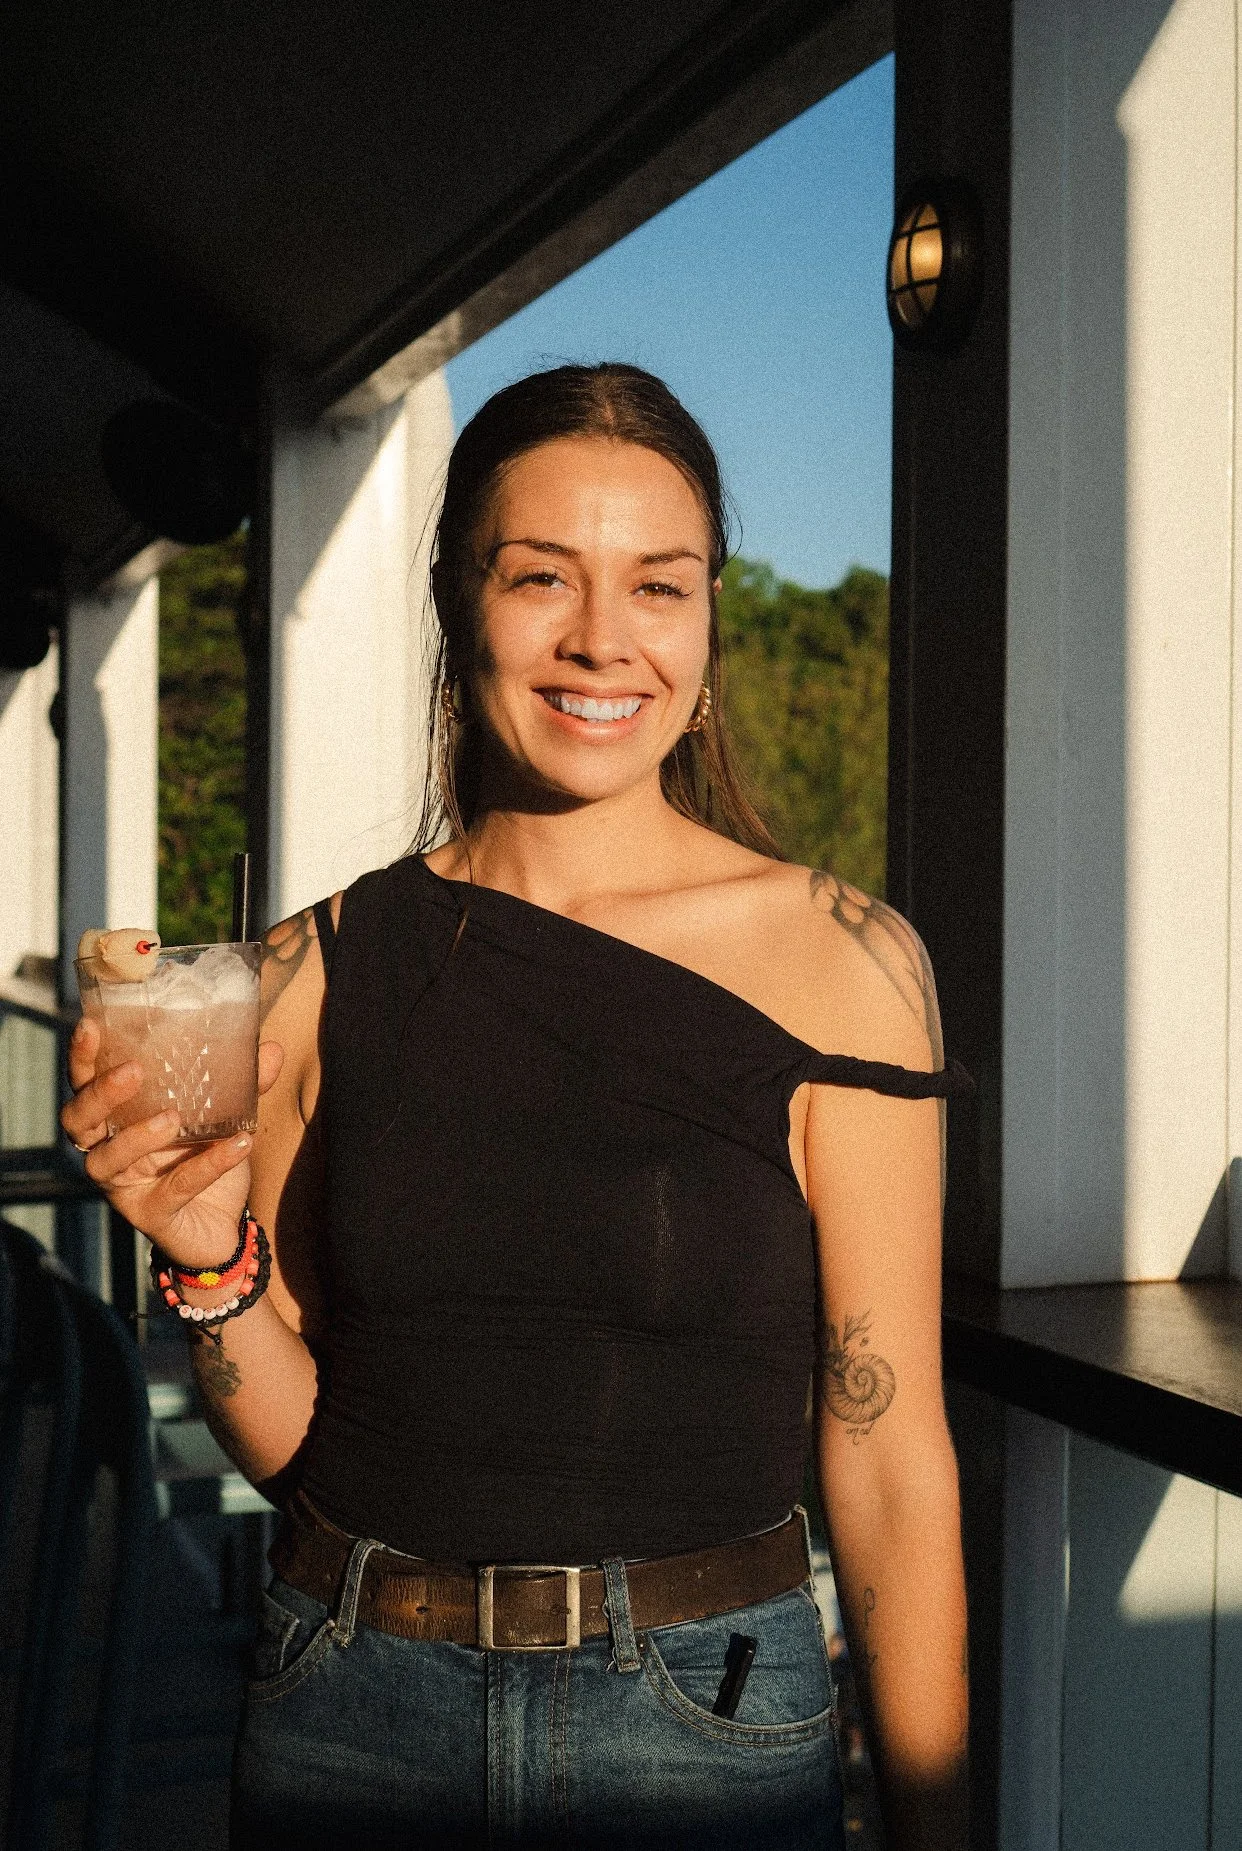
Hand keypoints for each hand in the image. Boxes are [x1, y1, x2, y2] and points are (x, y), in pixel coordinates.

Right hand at [61, 1015, 284, 1272]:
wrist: (223, 1227)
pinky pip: (174, 1188)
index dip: (81, 1057)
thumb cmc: (205, 1161)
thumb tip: (271, 1048)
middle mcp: (108, 1150)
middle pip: (78, 1120)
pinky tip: (240, 1144)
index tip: (91, 1025)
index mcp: (116, 1117)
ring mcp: (124, 1186)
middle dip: (100, 1094)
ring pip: (109, 1159)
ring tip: (173, 1117)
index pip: (84, 1082)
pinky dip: (208, 1165)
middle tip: (133, 1071)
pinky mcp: (151, 1215)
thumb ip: (243, 1083)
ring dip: (138, 1135)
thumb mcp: (223, 1116)